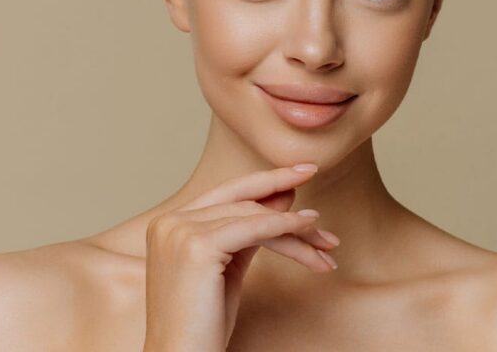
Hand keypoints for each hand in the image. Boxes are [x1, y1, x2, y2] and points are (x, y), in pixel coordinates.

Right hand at [141, 164, 338, 351]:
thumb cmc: (204, 324)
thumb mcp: (229, 267)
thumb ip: (250, 231)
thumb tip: (282, 198)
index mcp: (170, 224)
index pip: (225, 193)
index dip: (262, 180)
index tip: (296, 173)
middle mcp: (170, 222)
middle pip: (240, 198)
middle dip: (280, 186)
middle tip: (313, 172)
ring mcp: (180, 231)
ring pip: (253, 215)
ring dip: (296, 228)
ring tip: (326, 242)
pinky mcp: (197, 246)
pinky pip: (255, 229)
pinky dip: (287, 228)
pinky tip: (309, 232)